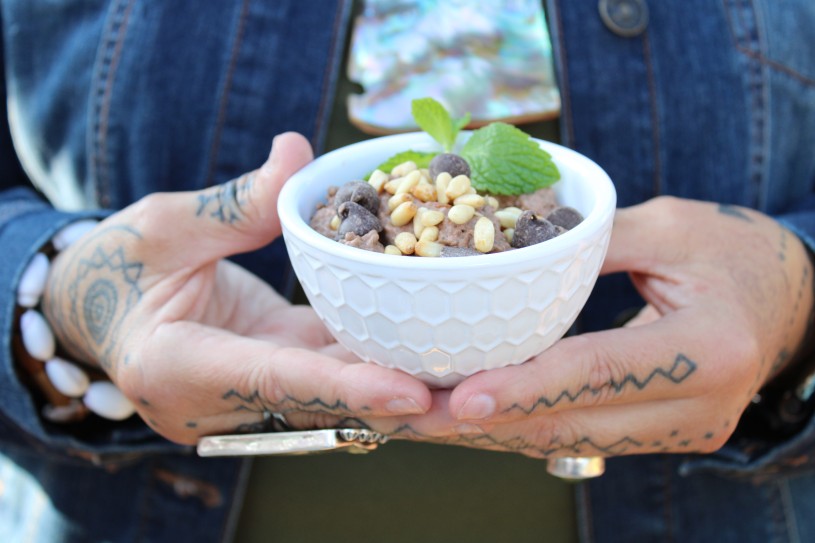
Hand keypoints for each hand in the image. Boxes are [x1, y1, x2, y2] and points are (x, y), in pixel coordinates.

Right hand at [42, 133, 429, 443]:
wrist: (92, 307)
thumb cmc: (113, 267)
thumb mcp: (162, 224)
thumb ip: (234, 202)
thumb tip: (296, 154)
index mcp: (177, 366)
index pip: (277, 379)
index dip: (348, 388)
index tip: (413, 392)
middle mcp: (217, 399)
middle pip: (319, 401)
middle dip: (392, 401)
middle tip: (467, 393)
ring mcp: (245, 394)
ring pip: (331, 394)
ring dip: (394, 385)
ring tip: (463, 376)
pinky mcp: (268, 373)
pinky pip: (326, 369)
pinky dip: (371, 357)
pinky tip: (424, 343)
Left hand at [365, 197, 813, 458]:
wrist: (790, 302)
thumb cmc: (735, 253)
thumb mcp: (671, 227)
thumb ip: (594, 240)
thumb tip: (510, 251)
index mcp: (708, 346)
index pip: (596, 371)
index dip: (523, 387)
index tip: (455, 398)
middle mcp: (697, 406)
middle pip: (571, 424)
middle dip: (484, 425)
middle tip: (410, 416)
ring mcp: (681, 431)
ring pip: (568, 441)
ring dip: (493, 433)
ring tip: (424, 422)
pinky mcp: (662, 435)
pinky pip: (580, 436)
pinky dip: (524, 427)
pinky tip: (474, 419)